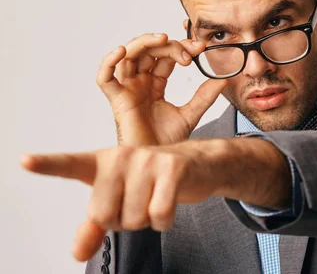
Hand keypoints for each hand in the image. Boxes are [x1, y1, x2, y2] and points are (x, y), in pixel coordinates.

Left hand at [20, 140, 227, 261]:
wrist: (197, 164)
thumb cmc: (153, 182)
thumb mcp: (120, 200)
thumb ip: (94, 226)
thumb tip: (78, 253)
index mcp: (103, 162)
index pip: (70, 164)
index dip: (46, 164)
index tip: (25, 161)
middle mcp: (122, 157)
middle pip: (104, 216)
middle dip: (123, 221)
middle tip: (138, 202)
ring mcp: (148, 160)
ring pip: (134, 218)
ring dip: (147, 220)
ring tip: (155, 198)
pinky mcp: (173, 168)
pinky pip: (159, 214)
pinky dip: (164, 221)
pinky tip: (169, 202)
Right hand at [97, 33, 226, 145]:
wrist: (159, 162)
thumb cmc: (168, 141)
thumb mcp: (191, 113)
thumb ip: (205, 96)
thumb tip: (223, 79)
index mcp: (154, 84)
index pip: (164, 57)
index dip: (181, 48)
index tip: (201, 47)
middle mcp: (139, 83)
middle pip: (148, 51)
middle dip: (169, 45)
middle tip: (191, 50)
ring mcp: (127, 90)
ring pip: (128, 56)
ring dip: (144, 42)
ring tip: (163, 39)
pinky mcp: (117, 100)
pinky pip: (104, 78)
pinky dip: (109, 62)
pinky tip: (122, 51)